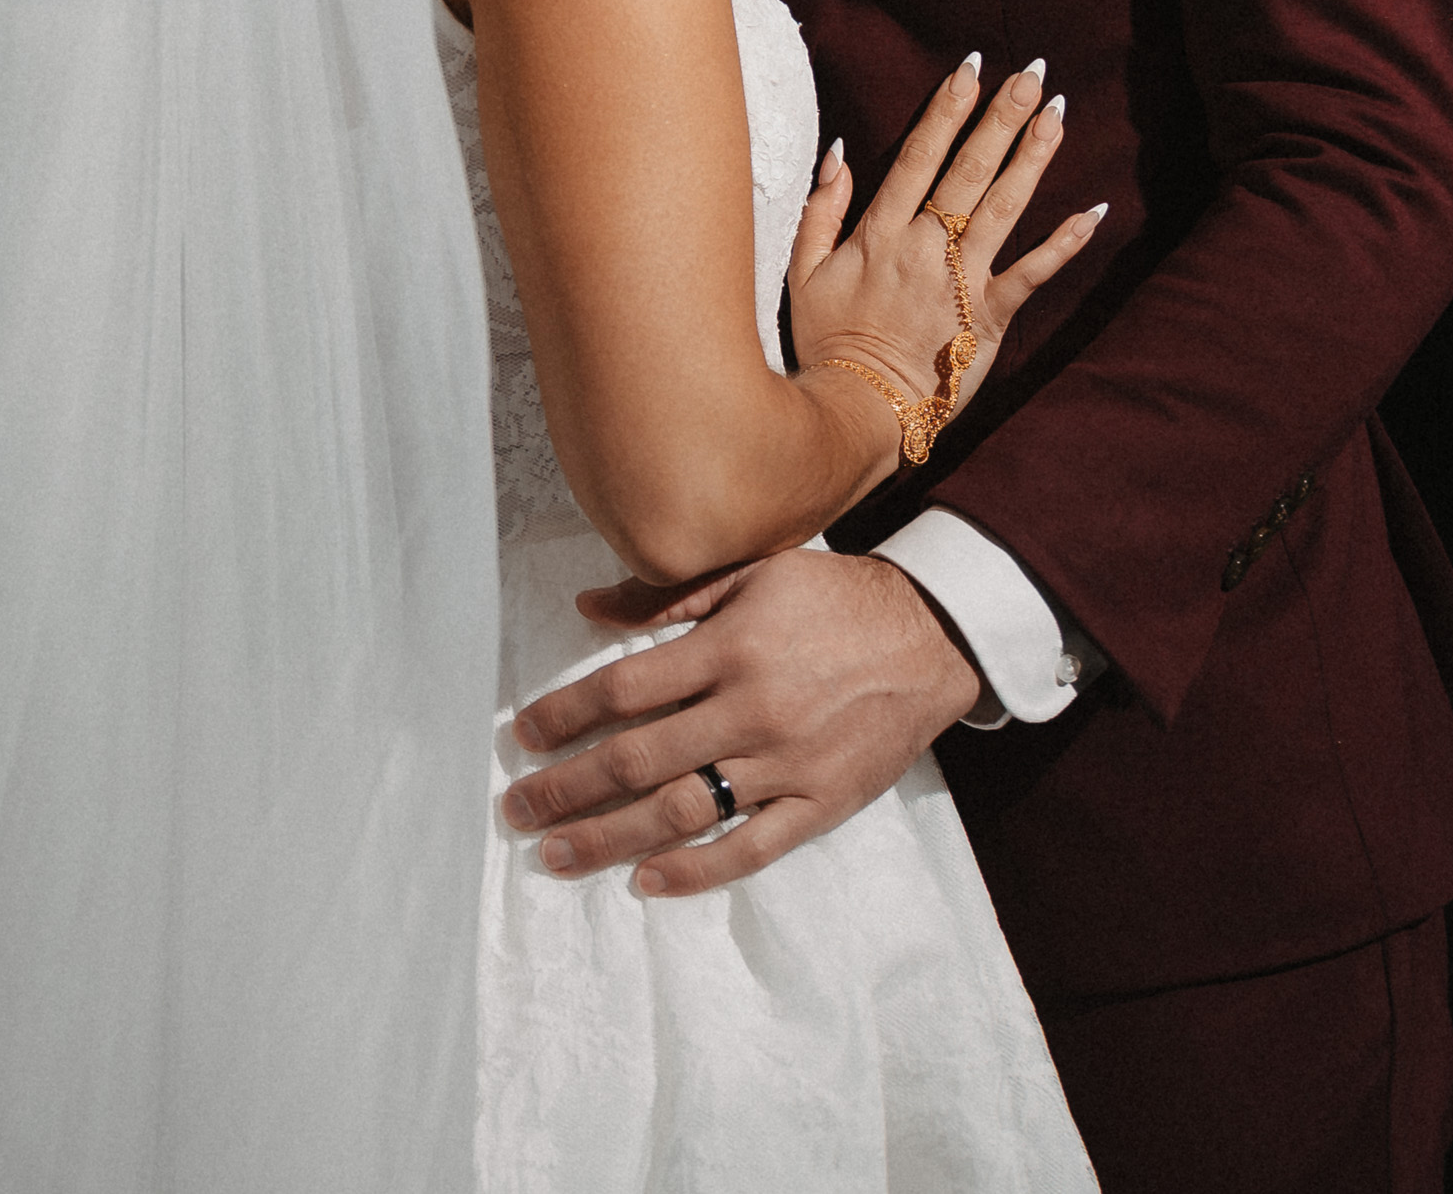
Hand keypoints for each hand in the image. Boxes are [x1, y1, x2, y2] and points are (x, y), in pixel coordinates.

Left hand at [495, 550, 983, 895]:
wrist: (933, 635)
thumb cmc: (833, 597)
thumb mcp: (753, 572)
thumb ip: (669, 595)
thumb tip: (588, 608)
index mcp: (728, 648)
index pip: (624, 688)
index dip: (565, 715)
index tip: (524, 736)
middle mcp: (750, 710)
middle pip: (638, 758)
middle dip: (568, 788)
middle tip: (518, 810)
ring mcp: (786, 764)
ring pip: (681, 811)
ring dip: (610, 837)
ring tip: (556, 854)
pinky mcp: (821, 804)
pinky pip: (751, 848)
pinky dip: (697, 869)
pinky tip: (646, 881)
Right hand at [785, 54, 1100, 433]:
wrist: (857, 409)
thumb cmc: (829, 342)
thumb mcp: (803, 272)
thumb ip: (820, 211)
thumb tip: (836, 153)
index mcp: (881, 232)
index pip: (918, 156)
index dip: (945, 110)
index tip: (969, 68)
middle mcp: (926, 246)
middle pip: (968, 170)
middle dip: (1000, 117)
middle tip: (1031, 74)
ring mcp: (961, 280)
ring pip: (1004, 208)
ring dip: (1032, 159)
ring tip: (1057, 114)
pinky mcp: (991, 317)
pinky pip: (1033, 274)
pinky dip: (1064, 243)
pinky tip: (1094, 210)